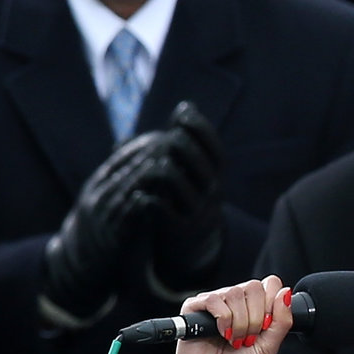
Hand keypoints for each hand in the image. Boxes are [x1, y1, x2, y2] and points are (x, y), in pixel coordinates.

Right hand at [41, 130, 172, 321]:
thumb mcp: (106, 198)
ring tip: (170, 163)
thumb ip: (123, 179)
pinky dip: (140, 203)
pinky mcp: (111, 234)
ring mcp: (103, 213)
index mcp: (99, 183)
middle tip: (174, 142)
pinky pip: (125, 216)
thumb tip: (146, 155)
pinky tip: (156, 195)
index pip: (122, 156)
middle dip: (150, 154)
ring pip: (125, 187)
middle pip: (125, 167)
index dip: (144, 144)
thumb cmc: (101, 227)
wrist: (79, 262)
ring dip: (148, 174)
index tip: (166, 133)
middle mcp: (99, 194)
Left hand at [139, 102, 224, 297]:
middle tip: (164, 137)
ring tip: (146, 166)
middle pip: (194, 158)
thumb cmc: (186, 199)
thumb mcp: (194, 174)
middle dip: (176, 141)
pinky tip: (139, 193)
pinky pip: (157, 205)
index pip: (215, 149)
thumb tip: (185, 107)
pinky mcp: (177, 228)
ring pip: (171, 177)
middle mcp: (211, 192)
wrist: (192, 247)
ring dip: (154, 166)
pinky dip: (145, 195)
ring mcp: (195, 210)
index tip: (181, 110)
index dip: (200, 127)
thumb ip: (187, 146)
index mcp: (215, 177)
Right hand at [169, 276, 293, 353]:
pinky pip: (214, 299)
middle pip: (254, 287)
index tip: (266, 327)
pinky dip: (223, 319)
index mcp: (253, 307)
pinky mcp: (194, 308)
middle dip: (256, 317)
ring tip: (235, 341)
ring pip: (235, 293)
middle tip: (249, 339)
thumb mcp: (269, 347)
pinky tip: (222, 334)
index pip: (269, 284)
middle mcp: (234, 302)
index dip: (271, 304)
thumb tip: (285, 292)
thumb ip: (282, 321)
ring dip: (240, 322)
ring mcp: (214, 304)